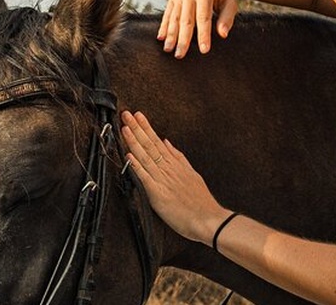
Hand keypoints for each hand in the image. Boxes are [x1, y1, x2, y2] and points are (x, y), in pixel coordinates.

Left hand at [120, 110, 228, 244]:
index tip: (138, 115)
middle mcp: (168, 169)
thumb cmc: (201, 201)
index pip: (157, 142)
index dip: (146, 128)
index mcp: (175, 165)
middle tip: (126, 114)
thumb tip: (167, 143)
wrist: (209, 220)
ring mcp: (163, 180)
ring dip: (134, 142)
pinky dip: (136, 166)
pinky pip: (144, 177)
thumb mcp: (192, 174)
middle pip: (150, 145)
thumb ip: (179, 158)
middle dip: (137, 128)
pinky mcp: (158, 194)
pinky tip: (128, 156)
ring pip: (145, 157)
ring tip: (125, 128)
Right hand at [158, 0, 238, 57]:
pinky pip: (167, 14)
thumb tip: (222, 34)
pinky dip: (164, 26)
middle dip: (183, 39)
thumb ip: (227, 18)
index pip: (203, 18)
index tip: (204, 50)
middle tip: (180, 55)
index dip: (204, 35)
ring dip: (171, 35)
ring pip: (174, 18)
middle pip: (186, 20)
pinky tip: (161, 38)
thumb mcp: (230, 4)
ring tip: (168, 50)